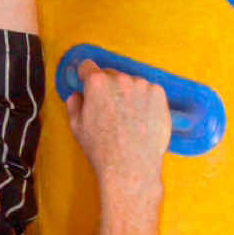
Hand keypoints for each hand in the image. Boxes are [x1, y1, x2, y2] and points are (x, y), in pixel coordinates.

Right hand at [65, 61, 171, 197]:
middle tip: (111, 110)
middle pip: (111, 75)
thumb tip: (77, 95)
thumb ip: (75, 105)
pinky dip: (146, 101)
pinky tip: (143, 119)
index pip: (88, 66)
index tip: (88, 85)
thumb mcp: (77, 128)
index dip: (86, 76)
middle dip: (109, 88)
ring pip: (131, 83)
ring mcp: (141, 85)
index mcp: (97, 83)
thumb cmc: (101, 150)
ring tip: (130, 118)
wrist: (131, 168)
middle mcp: (119, 78)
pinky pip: (149, 91)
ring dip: (129, 93)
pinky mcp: (158, 94)